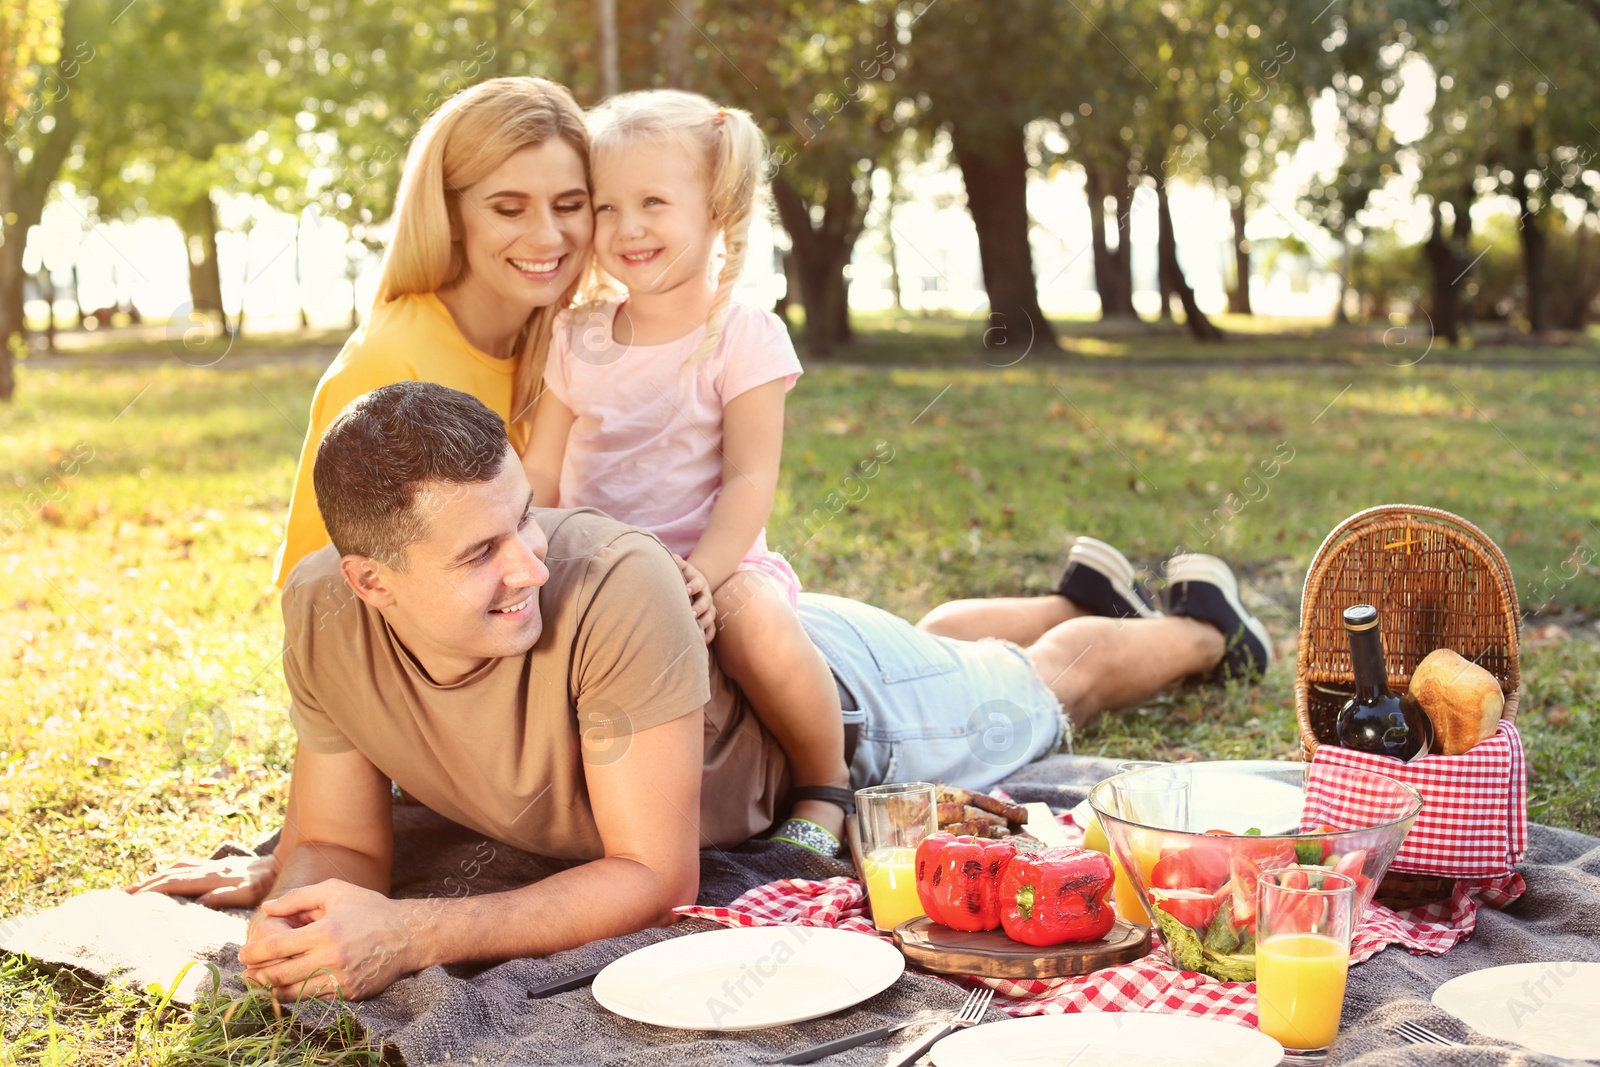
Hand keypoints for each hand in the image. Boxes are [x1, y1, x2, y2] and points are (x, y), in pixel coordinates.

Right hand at [128, 853, 279, 908]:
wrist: (280, 862)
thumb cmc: (265, 883)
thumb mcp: (250, 892)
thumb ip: (225, 895)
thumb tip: (198, 901)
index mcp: (212, 877)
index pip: (176, 883)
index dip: (154, 889)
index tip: (133, 899)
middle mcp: (208, 869)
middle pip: (170, 875)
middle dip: (146, 885)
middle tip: (122, 896)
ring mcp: (210, 866)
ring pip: (175, 870)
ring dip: (154, 878)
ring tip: (133, 889)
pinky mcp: (215, 866)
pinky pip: (185, 868)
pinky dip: (169, 873)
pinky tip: (161, 878)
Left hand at [238, 880, 431, 1001]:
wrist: (408, 935)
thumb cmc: (370, 908)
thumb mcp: (336, 891)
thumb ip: (298, 898)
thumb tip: (267, 908)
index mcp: (325, 931)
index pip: (276, 947)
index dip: (253, 952)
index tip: (243, 954)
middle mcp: (331, 958)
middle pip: (279, 975)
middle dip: (256, 975)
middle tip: (245, 973)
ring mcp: (341, 979)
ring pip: (293, 993)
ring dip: (271, 990)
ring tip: (261, 984)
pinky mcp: (349, 993)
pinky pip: (314, 998)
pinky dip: (297, 994)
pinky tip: (289, 988)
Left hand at [675, 554, 715, 643]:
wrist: (697, 584)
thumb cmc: (685, 577)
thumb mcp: (683, 567)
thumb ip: (677, 562)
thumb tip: (672, 557)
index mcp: (698, 582)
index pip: (697, 583)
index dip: (692, 586)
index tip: (685, 590)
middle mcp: (706, 596)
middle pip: (706, 602)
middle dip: (699, 607)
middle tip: (691, 613)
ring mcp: (709, 608)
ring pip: (710, 616)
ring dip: (704, 622)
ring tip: (696, 628)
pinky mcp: (709, 618)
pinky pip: (712, 628)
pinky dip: (709, 635)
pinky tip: (703, 642)